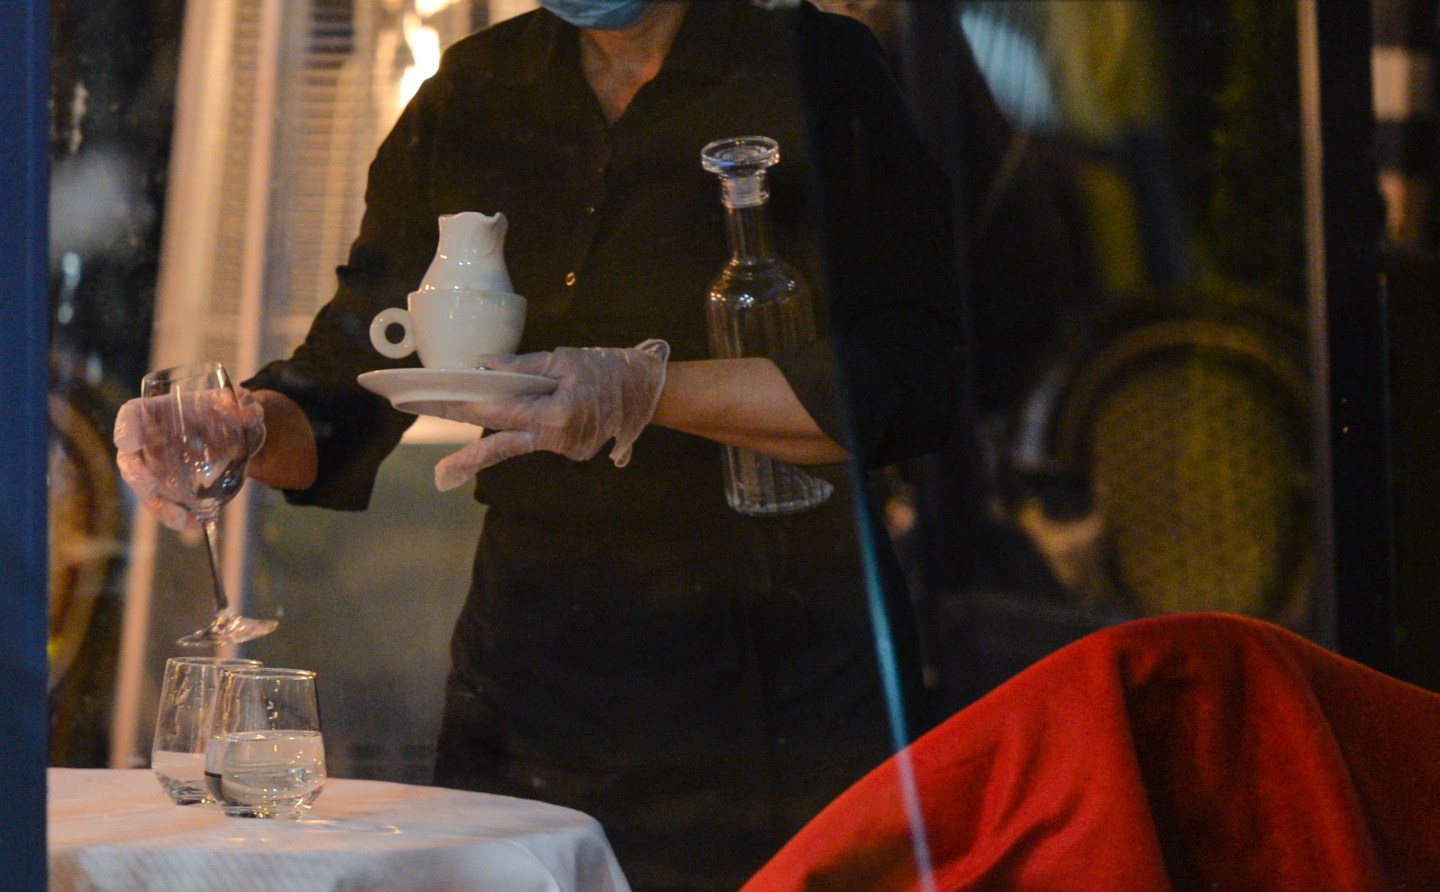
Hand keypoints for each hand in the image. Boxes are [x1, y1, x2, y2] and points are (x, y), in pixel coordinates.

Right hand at [114, 386, 265, 530]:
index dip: (126, 427)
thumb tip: (248, 414)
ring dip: (160, 507)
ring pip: (146, 490)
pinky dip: (177, 517)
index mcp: (158, 412)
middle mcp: (149, 440)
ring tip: (182, 519)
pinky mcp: (169, 487)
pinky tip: (196, 524)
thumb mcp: (238, 403)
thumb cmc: (225, 410)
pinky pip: (165, 505)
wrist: (233, 430)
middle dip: (136, 475)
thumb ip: (245, 404)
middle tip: (149, 487)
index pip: (132, 414)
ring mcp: (156, 466)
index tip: (129, 441)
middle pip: (130, 459)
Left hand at [433, 339, 668, 490]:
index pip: (501, 413)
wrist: (647, 389)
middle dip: (470, 458)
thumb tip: (484, 366)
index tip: (436, 408)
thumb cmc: (607, 369)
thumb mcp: (563, 360)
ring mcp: (568, 450)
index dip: (465, 408)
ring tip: (457, 465)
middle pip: (505, 446)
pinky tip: (524, 422)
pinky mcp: (573, 450)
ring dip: (496, 442)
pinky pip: (540, 439)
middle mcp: (560, 440)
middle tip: (441, 474)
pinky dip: (527, 429)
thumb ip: (521, 367)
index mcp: (557, 415)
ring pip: (521, 442)